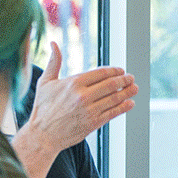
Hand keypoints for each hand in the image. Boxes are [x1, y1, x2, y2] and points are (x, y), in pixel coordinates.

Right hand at [21, 41, 136, 150]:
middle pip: (112, 84)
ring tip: (135, 88)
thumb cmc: (43, 108)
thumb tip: (53, 43)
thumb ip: (53, 62)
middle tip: (131, 78)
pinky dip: (124, 107)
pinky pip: (114, 113)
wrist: (42, 135)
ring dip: (128, 92)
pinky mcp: (94, 123)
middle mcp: (83, 96)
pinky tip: (130, 103)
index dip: (114, 71)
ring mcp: (90, 110)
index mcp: (73, 83)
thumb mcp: (45, 82)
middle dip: (125, 80)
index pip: (101, 73)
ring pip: (116, 98)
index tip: (121, 70)